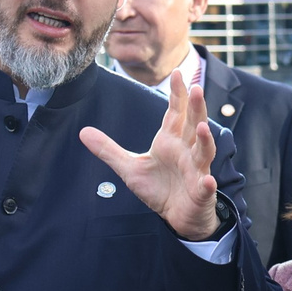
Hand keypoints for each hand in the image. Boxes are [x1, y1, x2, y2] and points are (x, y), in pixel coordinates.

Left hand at [79, 71, 222, 240]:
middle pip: (194, 125)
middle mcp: (186, 151)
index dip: (178, 94)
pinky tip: (208, 181)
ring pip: (204, 151)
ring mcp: (196, 170)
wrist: (177, 216)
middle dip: (196, 107)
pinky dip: (207, 183)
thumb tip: (83, 131)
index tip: (179, 74)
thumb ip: (108, 149)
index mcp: (170, 141)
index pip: (176, 113)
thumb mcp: (129, 167)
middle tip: (196, 88)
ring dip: (205, 140)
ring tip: (203, 127)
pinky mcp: (201, 191)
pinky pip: (205, 185)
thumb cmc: (159, 188)